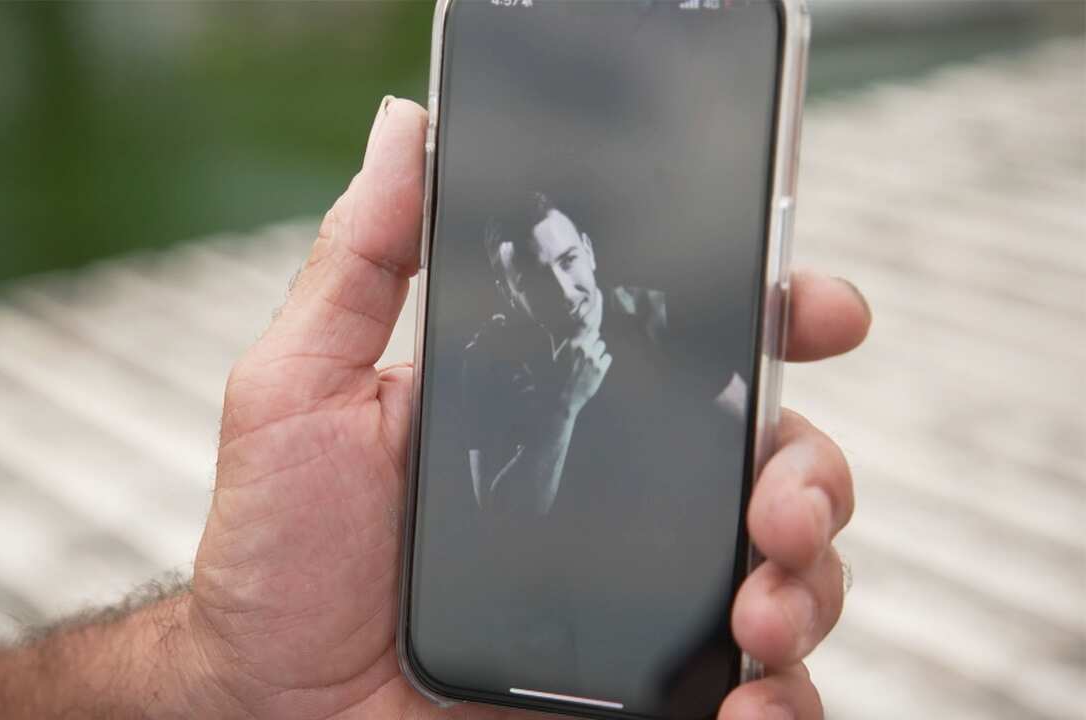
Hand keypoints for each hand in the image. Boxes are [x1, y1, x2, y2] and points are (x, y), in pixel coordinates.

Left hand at [186, 97, 870, 719]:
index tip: (814, 310)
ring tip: (760, 610)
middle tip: (775, 504)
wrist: (274, 703)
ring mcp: (643, 602)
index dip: (774, 321)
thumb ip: (358, 267)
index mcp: (560, 414)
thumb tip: (402, 130)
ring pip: (793, 573)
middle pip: (774, 462)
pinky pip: (761, 696)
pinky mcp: (648, 696)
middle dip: (811, 472)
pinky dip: (784, 702)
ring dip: (810, 583)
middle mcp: (621, 501)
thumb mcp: (302, 391)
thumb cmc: (281, 554)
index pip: (695, 355)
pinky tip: (750, 706)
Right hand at [553, 332, 611, 416]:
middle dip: (593, 342)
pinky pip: (608, 357)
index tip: (590, 324)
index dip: (589, 326)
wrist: (565, 397)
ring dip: (599, 352)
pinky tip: (596, 369)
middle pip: (596, 334)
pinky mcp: (600, 369)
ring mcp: (591, 358)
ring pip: (602, 345)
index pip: (585, 326)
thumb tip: (577, 331)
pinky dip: (604, 363)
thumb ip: (569, 342)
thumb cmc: (560, 376)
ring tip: (591, 362)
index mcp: (570, 344)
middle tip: (588, 353)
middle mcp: (582, 349)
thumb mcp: (559, 356)